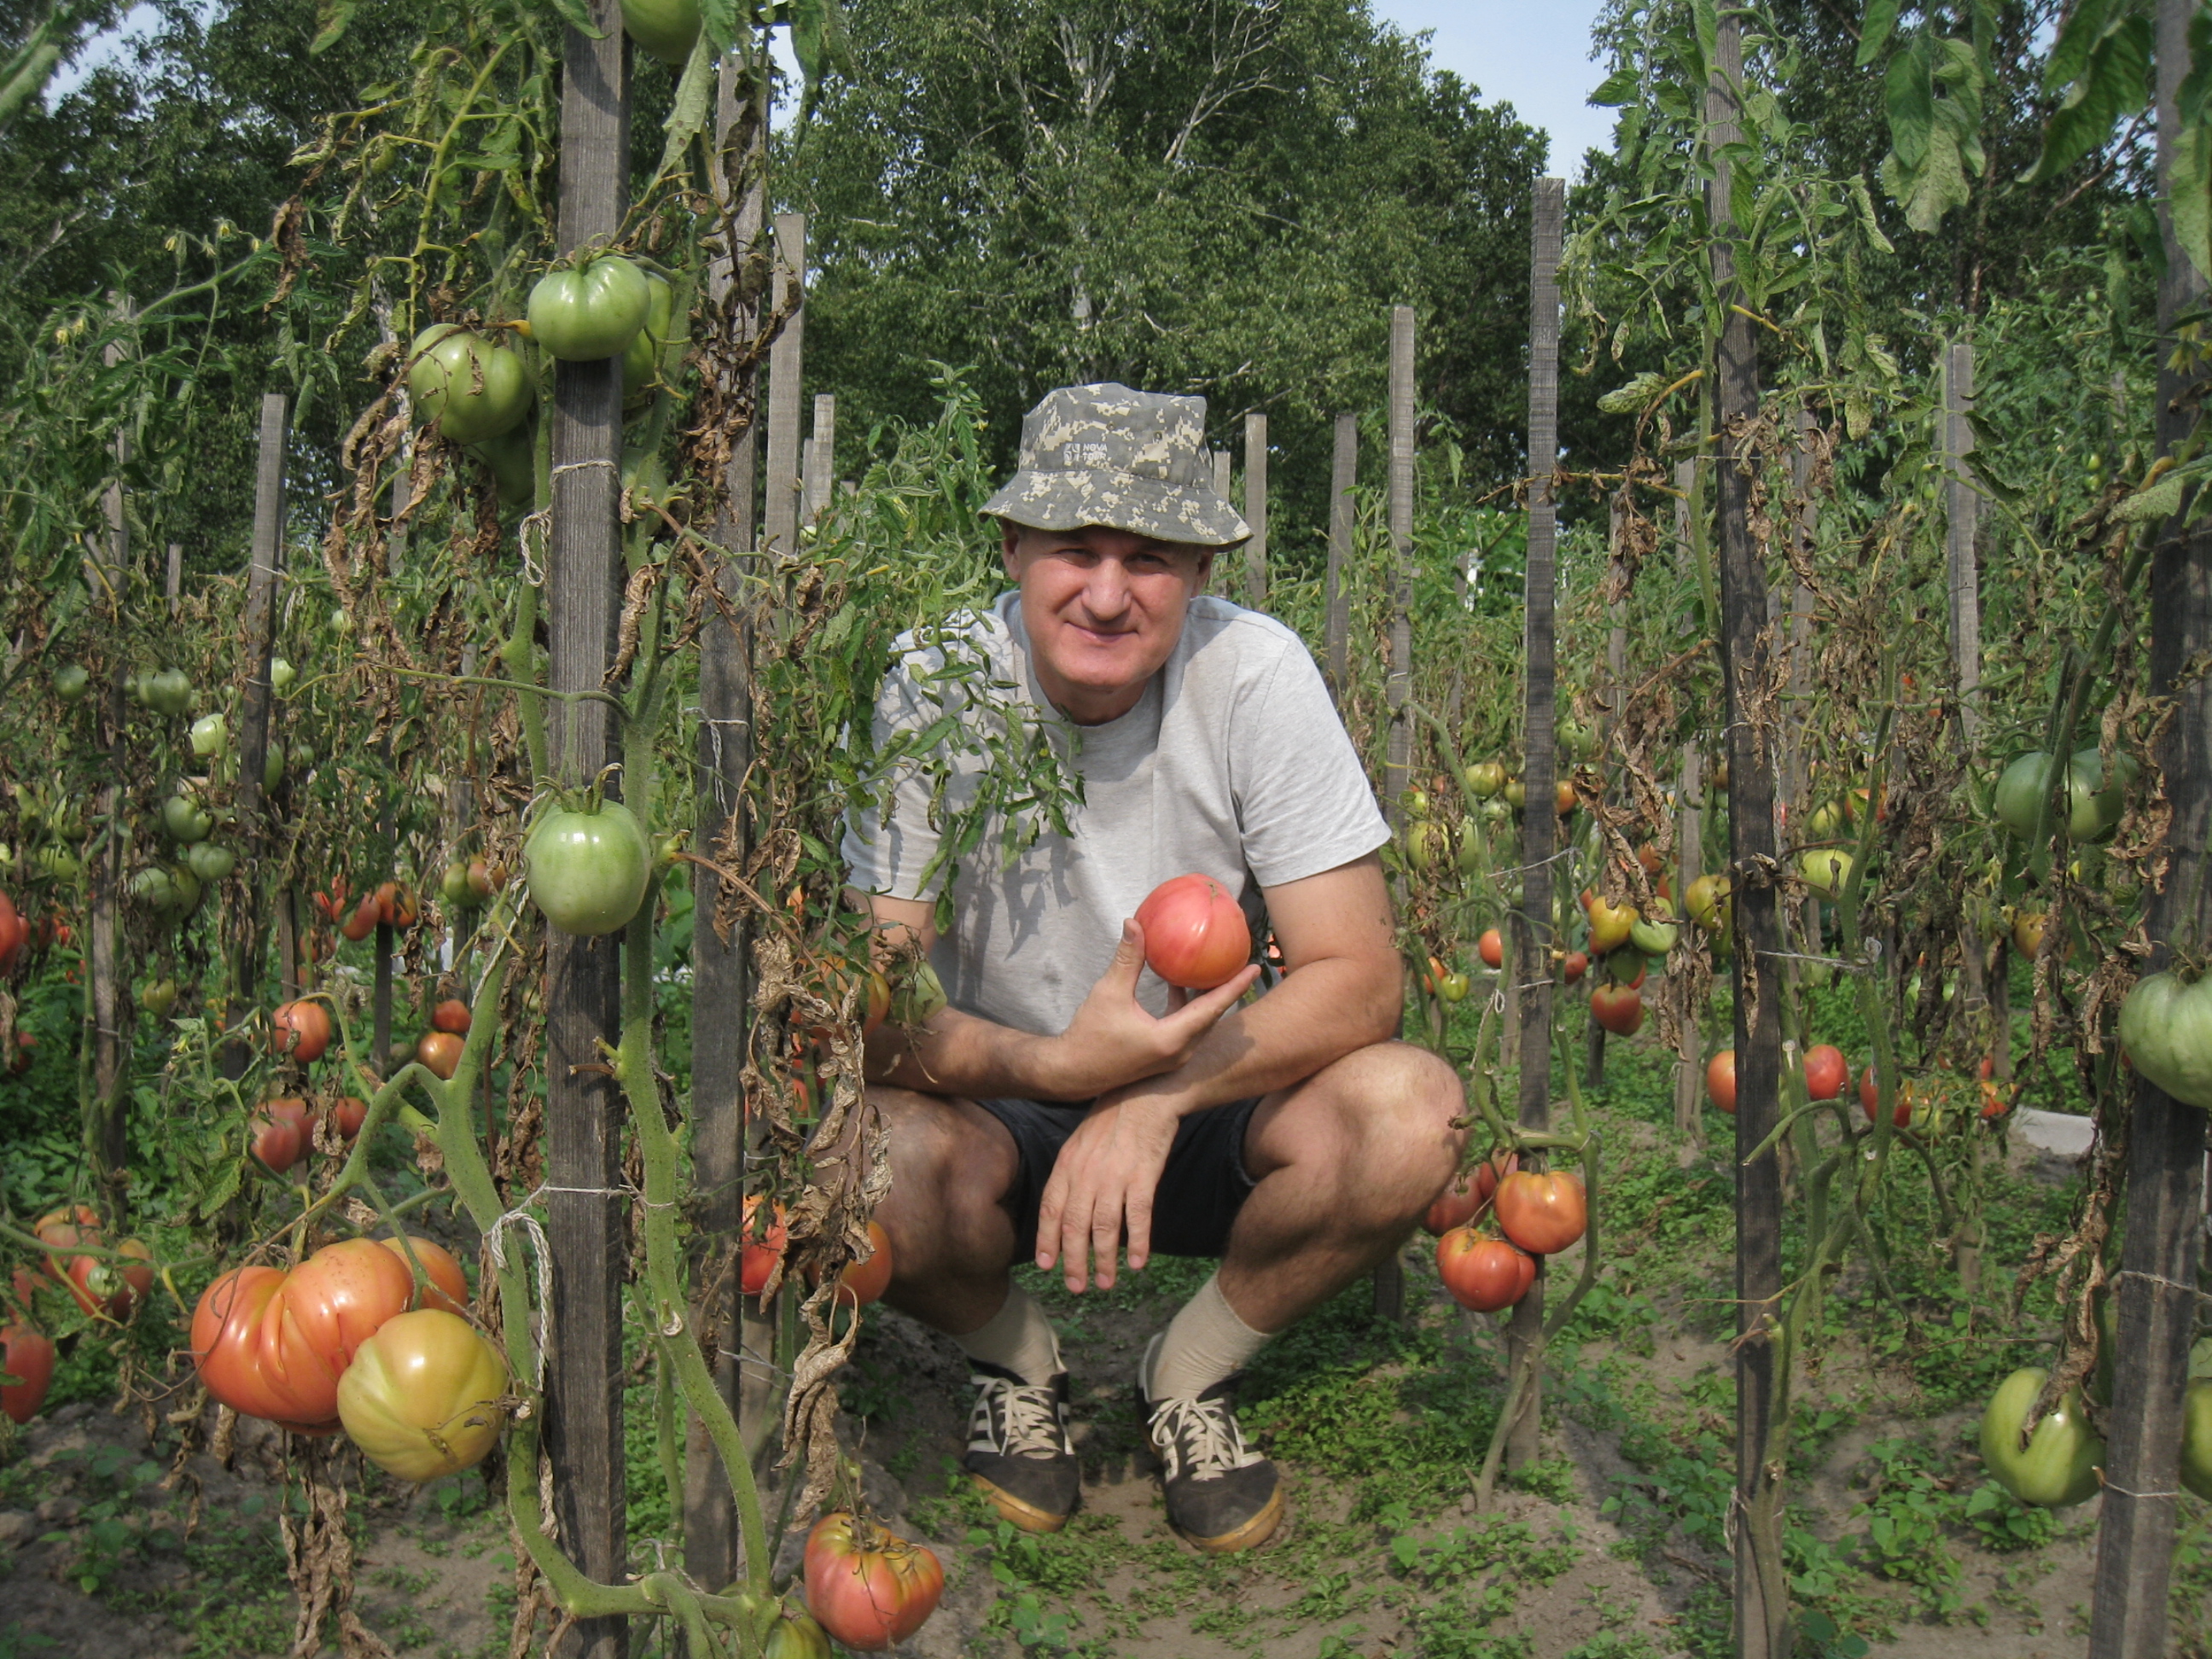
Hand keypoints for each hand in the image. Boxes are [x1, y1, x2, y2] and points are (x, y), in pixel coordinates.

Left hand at [1034, 1091, 1181, 1291]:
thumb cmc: (1112, 1118)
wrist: (1146, 1094)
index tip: (1047, 1266)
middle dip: (1073, 1262)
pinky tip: (1137, 1263)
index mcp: (1067, 1164)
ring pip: (1104, 1229)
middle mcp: (1086, 1173)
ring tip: (1104, 1283)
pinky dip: (1138, 1243)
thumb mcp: (1079, 1142)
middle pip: (1074, 1227)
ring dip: (1104, 1260)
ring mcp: (1114, 1176)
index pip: (1050, 1210)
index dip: (1047, 1241)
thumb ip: (1070, 1173)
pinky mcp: (1143, 1177)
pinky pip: (1138, 1218)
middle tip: (1076, 1286)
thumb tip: (1062, 1207)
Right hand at [1045, 920, 1259, 1098]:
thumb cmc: (1089, 1035)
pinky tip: (1181, 984)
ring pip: (1200, 1023)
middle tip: (1244, 965)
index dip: (1235, 987)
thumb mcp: (1109, 993)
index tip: (1256, 968)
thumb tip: (1135, 923)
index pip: (1213, 1008)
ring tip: (1219, 971)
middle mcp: (1179, 1052)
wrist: (1072, 1072)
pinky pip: (1185, 1027)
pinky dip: (1188, 1006)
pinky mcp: (1163, 1056)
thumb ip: (1128, 959)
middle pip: (1213, 1016)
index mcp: (1171, 1039)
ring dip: (1209, 998)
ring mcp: (1172, 1057)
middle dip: (1229, 991)